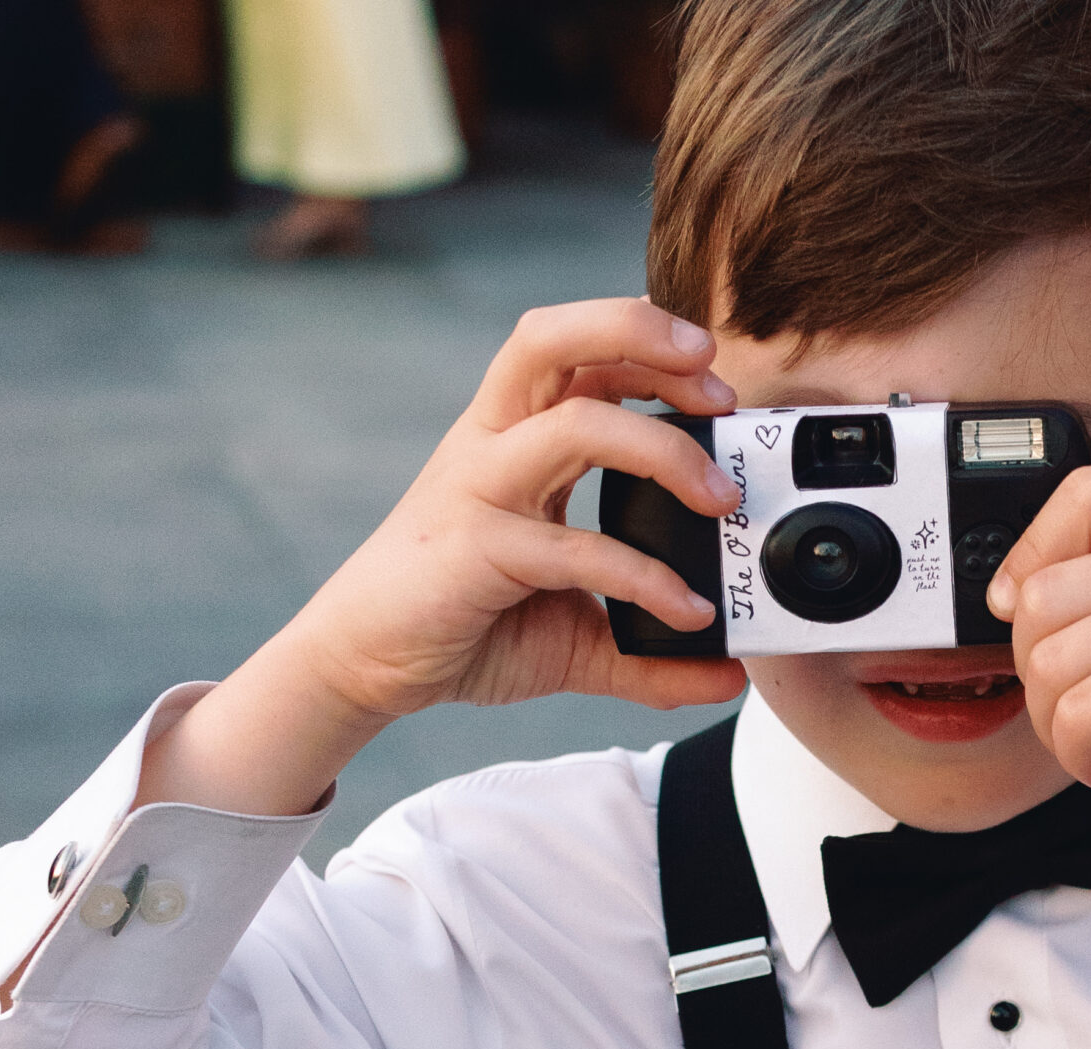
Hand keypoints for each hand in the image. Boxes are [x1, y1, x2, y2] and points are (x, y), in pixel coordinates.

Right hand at [136, 299, 746, 815]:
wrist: (364, 665)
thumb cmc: (462, 624)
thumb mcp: (574, 635)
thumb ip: (648, 649)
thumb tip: (726, 673)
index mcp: (514, 437)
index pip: (580, 354)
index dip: (649, 347)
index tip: (716, 386)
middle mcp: (494, 445)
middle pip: (553, 340)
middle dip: (639, 334)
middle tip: (716, 380)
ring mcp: (479, 489)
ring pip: (573, 422)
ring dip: (664, 450)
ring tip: (721, 500)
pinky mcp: (474, 548)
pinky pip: (572, 546)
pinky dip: (643, 576)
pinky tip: (685, 612)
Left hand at [989, 466, 1090, 1041]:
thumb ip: (1080, 601)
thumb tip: (1008, 587)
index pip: (1083, 496)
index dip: (1033, 554)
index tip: (1027, 613)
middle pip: (1042, 595)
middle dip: (1036, 671)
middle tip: (1084, 708)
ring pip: (1051, 660)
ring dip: (1058, 722)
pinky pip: (1078, 709)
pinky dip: (1080, 752)